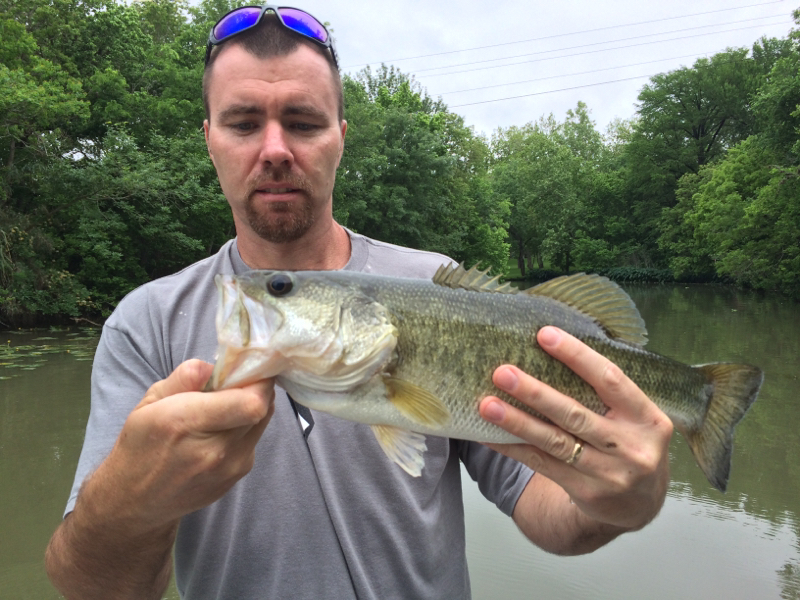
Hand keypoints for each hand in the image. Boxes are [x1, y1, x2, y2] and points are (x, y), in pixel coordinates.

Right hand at [92, 359, 274, 532]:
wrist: (135, 501)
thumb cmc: (141, 445)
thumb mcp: (151, 401)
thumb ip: (185, 377)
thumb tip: (216, 366)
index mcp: (187, 423)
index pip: (251, 402)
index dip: (258, 380)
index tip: (247, 367)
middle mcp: (214, 450)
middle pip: (262, 409)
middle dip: (255, 388)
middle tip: (236, 382)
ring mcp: (230, 468)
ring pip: (262, 422)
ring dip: (252, 407)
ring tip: (225, 407)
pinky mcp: (237, 477)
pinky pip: (254, 440)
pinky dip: (245, 427)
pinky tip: (221, 430)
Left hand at [479, 326, 671, 530]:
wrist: (641, 505)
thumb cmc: (630, 444)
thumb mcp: (635, 418)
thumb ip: (605, 392)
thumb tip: (549, 349)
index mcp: (647, 419)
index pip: (610, 379)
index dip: (577, 356)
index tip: (544, 335)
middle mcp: (631, 447)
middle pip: (576, 415)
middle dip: (536, 393)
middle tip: (503, 373)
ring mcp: (609, 473)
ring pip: (555, 442)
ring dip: (517, 422)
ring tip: (487, 405)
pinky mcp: (586, 492)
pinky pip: (542, 464)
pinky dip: (513, 447)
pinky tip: (489, 434)